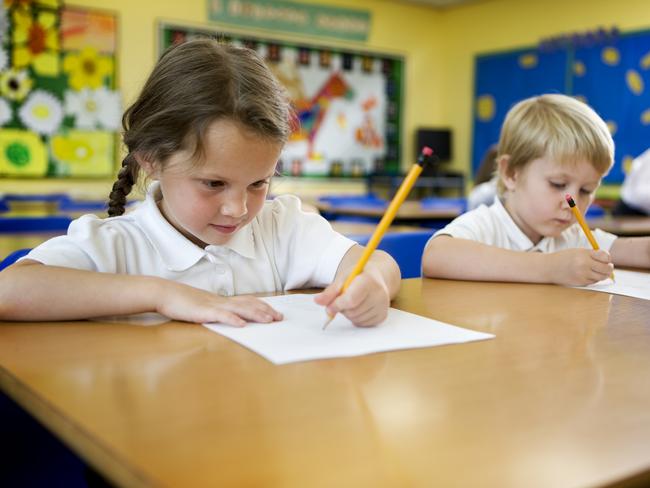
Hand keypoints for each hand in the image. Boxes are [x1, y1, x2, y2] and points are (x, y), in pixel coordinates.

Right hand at [156, 281, 282, 325]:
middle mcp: (221, 301)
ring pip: (239, 309)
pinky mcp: (203, 312)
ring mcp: (213, 305)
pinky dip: (232, 319)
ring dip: (255, 314)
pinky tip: (242, 325)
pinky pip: (220, 315)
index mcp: (222, 300)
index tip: (275, 313)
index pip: (247, 301)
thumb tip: (231, 318)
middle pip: (248, 304)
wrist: (165, 293)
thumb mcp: (204, 306)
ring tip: (268, 320)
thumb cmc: (183, 301)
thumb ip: (217, 311)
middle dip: (265, 311)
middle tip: (279, 318)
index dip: (262, 306)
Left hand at [314, 272, 389, 326]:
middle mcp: (380, 294)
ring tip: (352, 302)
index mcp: (369, 280)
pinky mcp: (382, 316)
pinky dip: (356, 319)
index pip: (351, 299)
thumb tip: (317, 301)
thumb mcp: (343, 279)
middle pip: (352, 311)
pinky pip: (362, 324)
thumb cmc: (357, 277)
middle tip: (343, 299)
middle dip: (342, 308)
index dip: (337, 305)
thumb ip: (330, 291)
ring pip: (356, 319)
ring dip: (348, 314)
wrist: (375, 278)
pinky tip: (359, 308)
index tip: (329, 307)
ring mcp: (383, 306)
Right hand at [548, 248, 613, 285]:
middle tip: (608, 266)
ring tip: (597, 270)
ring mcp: (582, 275)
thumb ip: (592, 255)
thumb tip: (608, 261)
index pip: (605, 256)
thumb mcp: (578, 251)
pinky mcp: (580, 283)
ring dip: (602, 274)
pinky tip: (586, 275)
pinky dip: (593, 278)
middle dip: (609, 268)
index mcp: (584, 254)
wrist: (549, 267)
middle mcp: (584, 265)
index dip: (607, 258)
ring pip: (602, 277)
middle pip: (606, 268)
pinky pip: (593, 281)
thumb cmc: (564, 258)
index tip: (605, 259)